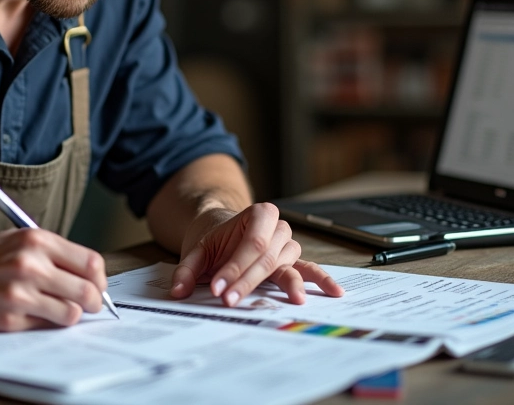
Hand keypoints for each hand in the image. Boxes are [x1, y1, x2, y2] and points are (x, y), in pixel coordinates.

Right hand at [0, 228, 107, 330]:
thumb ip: (55, 254)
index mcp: (37, 240)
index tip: (97, 284)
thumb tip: (91, 276)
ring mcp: (19, 294)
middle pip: (86, 291)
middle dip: (93, 301)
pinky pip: (45, 327)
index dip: (99, 278)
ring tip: (59, 308)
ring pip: (70, 314)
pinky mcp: (9, 320)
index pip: (90, 262)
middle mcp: (30, 265)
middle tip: (88, 303)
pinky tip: (33, 312)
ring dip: (70, 314)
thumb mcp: (20, 240)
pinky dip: (45, 323)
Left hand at [170, 202, 343, 305]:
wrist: (225, 233)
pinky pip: (308, 270)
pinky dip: (321, 280)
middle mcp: (277, 228)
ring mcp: (286, 247)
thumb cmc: (216, 240)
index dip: (236, 267)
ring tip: (296, 299)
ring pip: (286, 265)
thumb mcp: (196, 249)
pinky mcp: (291, 264)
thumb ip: (187, 269)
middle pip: (267, 257)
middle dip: (248, 280)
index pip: (251, 243)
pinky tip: (335, 292)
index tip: (218, 288)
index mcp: (257, 214)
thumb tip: (178, 291)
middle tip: (230, 300)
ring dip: (286, 285)